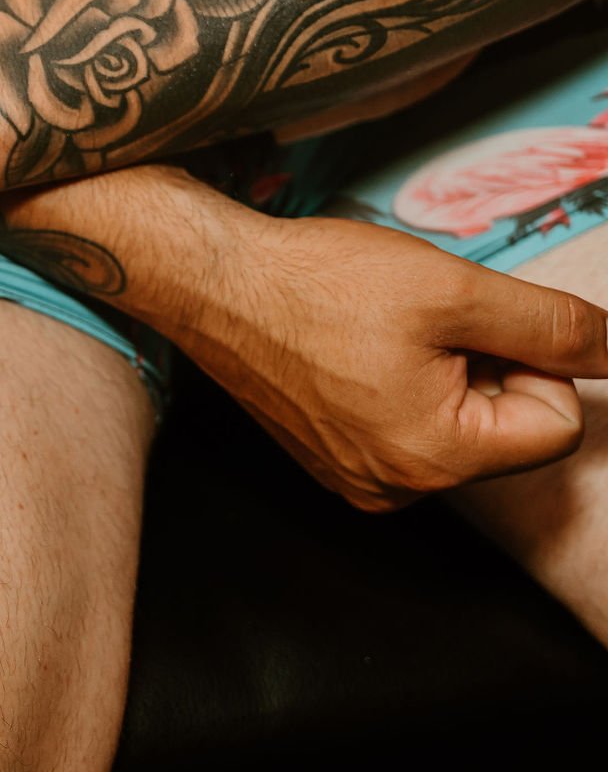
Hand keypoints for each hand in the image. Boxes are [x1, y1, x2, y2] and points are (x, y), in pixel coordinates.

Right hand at [162, 214, 607, 511]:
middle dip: (486, 369)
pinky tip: (358, 350)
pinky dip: (403, 387)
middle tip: (422, 323)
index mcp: (436, 459)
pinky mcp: (332, 461)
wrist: (215, 283)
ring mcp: (359, 479)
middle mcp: (397, 489)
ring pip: (460, 430)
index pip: (557, 426)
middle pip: (507, 432)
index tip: (468, 322)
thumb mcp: (455, 290)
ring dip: (445, 375)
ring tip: (383, 334)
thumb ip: (557, 326)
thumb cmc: (319, 285)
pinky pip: (409, 431)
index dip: (531, 360)